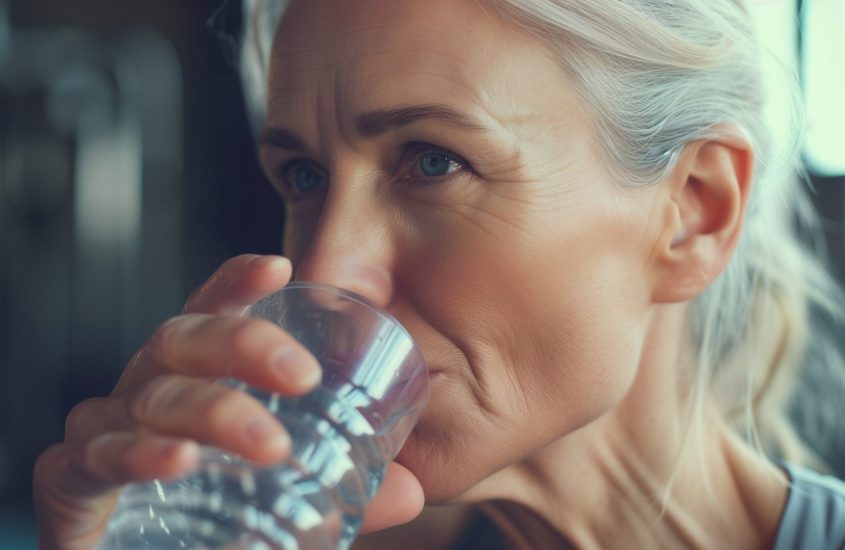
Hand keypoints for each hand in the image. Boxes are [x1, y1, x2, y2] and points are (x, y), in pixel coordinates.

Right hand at [33, 254, 423, 549]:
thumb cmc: (209, 523)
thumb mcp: (285, 498)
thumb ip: (342, 491)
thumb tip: (409, 491)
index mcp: (196, 380)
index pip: (214, 316)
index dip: (237, 284)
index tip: (280, 267)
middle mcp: (149, 392)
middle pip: (184, 339)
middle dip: (242, 344)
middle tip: (303, 374)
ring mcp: (105, 432)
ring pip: (151, 395)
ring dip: (212, 411)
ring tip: (268, 442)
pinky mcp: (70, 481)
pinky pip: (95, 455)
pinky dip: (137, 454)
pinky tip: (176, 460)